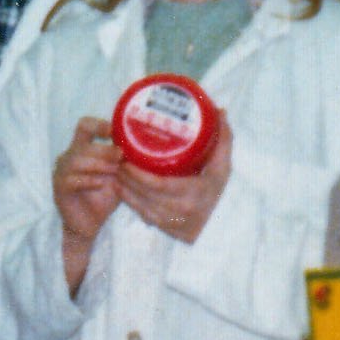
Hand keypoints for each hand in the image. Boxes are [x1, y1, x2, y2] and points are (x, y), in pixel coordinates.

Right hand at [54, 117, 122, 289]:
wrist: (88, 225)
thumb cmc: (104, 196)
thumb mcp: (118, 175)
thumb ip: (124, 161)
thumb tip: (146, 147)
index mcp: (82, 149)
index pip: (85, 126)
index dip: (99, 124)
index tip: (115, 132)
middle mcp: (69, 156)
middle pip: (83, 143)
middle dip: (104, 149)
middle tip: (121, 155)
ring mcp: (61, 171)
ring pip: (77, 160)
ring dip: (98, 164)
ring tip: (114, 171)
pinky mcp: (59, 188)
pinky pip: (72, 179)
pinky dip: (89, 180)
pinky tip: (101, 184)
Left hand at [118, 115, 231, 244]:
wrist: (222, 227)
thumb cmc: (219, 193)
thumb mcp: (223, 168)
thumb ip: (223, 141)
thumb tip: (220, 111)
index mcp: (193, 192)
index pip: (159, 184)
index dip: (139, 173)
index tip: (127, 157)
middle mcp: (179, 209)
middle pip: (145, 193)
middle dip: (127, 176)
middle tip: (117, 158)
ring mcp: (170, 221)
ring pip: (139, 204)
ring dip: (124, 188)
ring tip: (115, 170)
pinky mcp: (163, 228)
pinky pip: (141, 213)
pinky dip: (128, 200)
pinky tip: (120, 188)